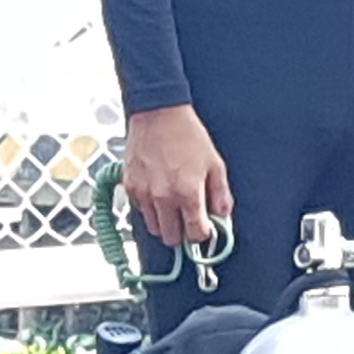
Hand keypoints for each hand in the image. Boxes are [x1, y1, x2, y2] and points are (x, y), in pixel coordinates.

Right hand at [123, 103, 232, 255]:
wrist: (159, 114)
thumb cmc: (188, 136)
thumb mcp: (215, 164)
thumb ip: (220, 195)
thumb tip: (223, 217)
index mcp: (188, 193)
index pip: (195, 234)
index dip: (202, 234)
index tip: (204, 229)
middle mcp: (163, 198)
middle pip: (171, 239)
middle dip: (183, 233)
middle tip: (189, 219)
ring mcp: (143, 194)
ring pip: (154, 228)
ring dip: (165, 223)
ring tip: (173, 205)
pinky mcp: (130, 187)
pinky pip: (141, 211)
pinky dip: (151, 209)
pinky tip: (160, 192)